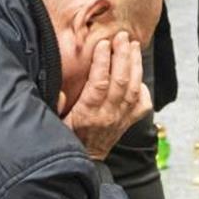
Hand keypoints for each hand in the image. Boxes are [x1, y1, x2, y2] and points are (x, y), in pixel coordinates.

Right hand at [63, 32, 153, 159]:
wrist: (85, 162)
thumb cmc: (68, 139)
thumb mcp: (55, 124)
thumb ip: (57, 106)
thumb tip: (61, 92)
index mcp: (88, 113)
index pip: (100, 83)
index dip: (103, 61)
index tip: (103, 43)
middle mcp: (108, 115)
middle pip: (120, 81)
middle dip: (123, 56)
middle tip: (122, 36)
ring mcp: (121, 119)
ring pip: (133, 88)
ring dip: (135, 65)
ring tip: (133, 45)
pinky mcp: (129, 122)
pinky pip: (142, 105)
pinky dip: (143, 89)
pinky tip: (139, 75)